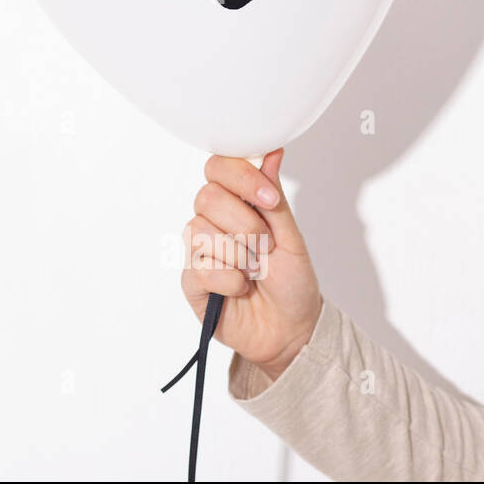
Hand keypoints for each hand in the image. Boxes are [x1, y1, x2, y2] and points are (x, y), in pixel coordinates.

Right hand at [180, 150, 320, 381]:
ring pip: (200, 230)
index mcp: (236, 203)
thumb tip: (272, 152)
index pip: (218, 167)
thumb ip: (274, 197)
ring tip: (254, 271)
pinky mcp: (191, 280)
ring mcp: (198, 250)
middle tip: (265, 246)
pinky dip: (229, 280)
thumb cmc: (292, 282)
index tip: (268, 200)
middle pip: (207, 197)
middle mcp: (212, 221)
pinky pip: (200, 267)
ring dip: (239, 255)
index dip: (241, 178)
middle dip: (245, 224)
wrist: (291, 330)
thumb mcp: (291, 237)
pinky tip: (240, 289)